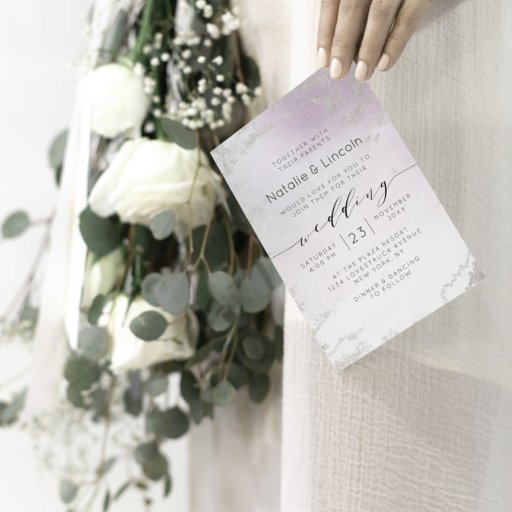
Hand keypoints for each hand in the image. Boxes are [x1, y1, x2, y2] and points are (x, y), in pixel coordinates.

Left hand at [317, 0, 432, 79]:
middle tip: (337, 73)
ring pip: (379, 12)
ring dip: (368, 48)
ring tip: (362, 74)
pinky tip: (384, 64)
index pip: (332, 0)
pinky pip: (409, 16)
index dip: (326, 31)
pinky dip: (395, 41)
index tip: (322, 60)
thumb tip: (340, 45)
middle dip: (343, 43)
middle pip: (352, 6)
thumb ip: (351, 5)